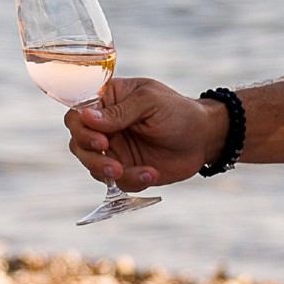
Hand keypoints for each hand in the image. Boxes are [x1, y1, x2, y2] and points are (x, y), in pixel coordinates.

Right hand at [64, 77, 226, 189]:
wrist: (205, 139)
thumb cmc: (179, 112)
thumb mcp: (150, 103)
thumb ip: (119, 112)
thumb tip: (86, 116)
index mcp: (108, 101)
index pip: (78, 113)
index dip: (81, 128)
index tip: (101, 140)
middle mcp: (105, 125)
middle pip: (78, 142)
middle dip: (91, 156)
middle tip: (113, 163)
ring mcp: (114, 149)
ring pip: (91, 165)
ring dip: (107, 172)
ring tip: (131, 171)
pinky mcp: (125, 170)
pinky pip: (114, 182)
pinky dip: (131, 181)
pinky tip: (151, 174)